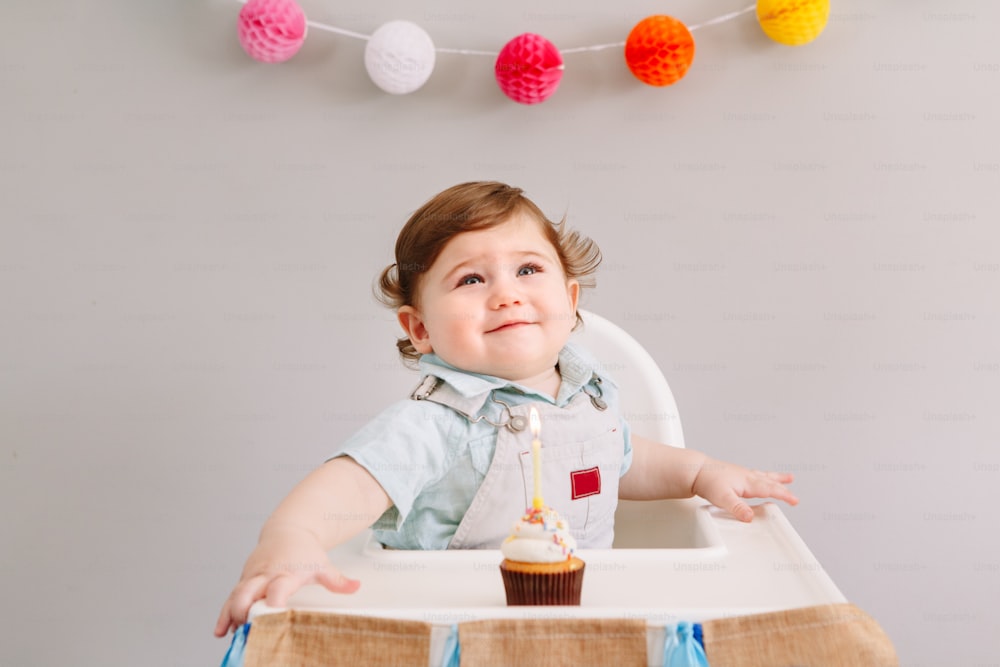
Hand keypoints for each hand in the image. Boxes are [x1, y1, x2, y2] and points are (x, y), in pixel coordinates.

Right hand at [213, 524, 359, 636]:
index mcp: (286, 572)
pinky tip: (221, 630)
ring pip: (236, 596)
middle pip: (249, 592)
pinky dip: (225, 614)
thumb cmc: (304, 551)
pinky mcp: (244, 581)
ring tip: (232, 635)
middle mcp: (266, 574)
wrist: (288, 531)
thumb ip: (337, 580)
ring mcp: (253, 577)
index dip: (274, 602)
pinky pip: (231, 598)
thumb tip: (355, 587)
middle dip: (244, 611)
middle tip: (246, 630)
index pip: (278, 588)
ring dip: (232, 615)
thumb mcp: (322, 564)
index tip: (272, 616)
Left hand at [691, 458, 797, 521]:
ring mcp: (741, 474)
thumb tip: (750, 517)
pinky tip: (760, 478)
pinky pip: (755, 475)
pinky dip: (763, 477)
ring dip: (776, 478)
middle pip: (770, 481)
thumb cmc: (708, 481)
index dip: (784, 495)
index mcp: (747, 482)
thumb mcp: (723, 498)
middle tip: (794, 493)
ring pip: (763, 476)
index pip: (770, 489)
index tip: (795, 500)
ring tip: (788, 478)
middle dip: (783, 487)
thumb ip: (737, 508)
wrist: (696, 471)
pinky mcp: (735, 474)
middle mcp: (747, 476)